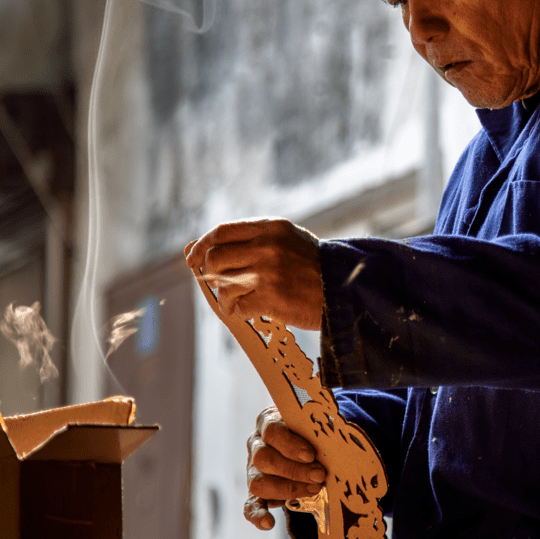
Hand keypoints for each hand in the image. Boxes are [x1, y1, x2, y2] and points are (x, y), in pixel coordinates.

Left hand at [184, 218, 322, 329]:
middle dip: (212, 274)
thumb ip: (253, 240)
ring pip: (223, 285)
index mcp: (271, 228)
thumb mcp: (288, 239)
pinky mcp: (270, 298)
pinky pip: (238, 306)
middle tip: (222, 283)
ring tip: (238, 300)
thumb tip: (204, 248)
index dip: (202, 246)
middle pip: (215, 258)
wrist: (345, 287)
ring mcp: (268, 272)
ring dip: (226, 297)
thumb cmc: (315, 266)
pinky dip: (241, 311)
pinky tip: (254, 309)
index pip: (221, 232)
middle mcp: (267, 246)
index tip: (194, 258)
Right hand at [244, 406, 327, 529]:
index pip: (272, 431)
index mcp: (268, 422)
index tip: (311, 455)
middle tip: (319, 475)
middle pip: (264, 458)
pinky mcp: (255, 491)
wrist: (303, 440)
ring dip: (287, 489)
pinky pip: (250, 505)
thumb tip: (336, 436)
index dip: (290, 444)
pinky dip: (257, 515)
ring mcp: (253, 469)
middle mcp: (257, 444)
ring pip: (258, 482)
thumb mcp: (310, 422)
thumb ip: (316, 427)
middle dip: (294, 470)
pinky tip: (269, 523)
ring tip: (313, 490)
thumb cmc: (308, 429)